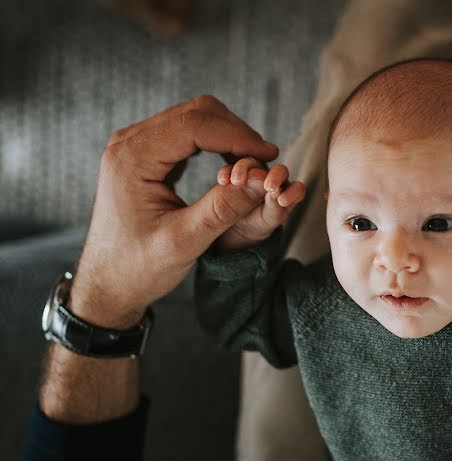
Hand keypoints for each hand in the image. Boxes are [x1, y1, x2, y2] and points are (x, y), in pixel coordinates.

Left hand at [70, 95, 280, 328]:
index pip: (194, 125)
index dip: (237, 135)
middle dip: (235, 131)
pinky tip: (232, 163)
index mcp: (132, 159)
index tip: (269, 154)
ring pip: (192, 118)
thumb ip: (222, 209)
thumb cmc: (139, 267)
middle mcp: (129, 144)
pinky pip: (185, 134)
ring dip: (227, 135)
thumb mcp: (185, 241)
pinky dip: (214, 142)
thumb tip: (261, 180)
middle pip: (194, 113)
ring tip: (254, 162)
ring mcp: (135, 146)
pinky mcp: (144, 155)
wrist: (108, 283)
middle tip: (266, 158)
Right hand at [213, 158, 305, 253]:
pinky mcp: (236, 173)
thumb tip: (276, 193)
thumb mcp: (268, 220)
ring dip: (245, 169)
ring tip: (236, 181)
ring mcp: (254, 174)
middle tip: (268, 187)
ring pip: (254, 163)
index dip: (293, 193)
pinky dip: (227, 172)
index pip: (297, 189)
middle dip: (275, 176)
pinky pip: (232, 167)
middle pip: (279, 171)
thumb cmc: (260, 222)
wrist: (238, 227)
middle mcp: (273, 180)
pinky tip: (223, 181)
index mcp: (286, 193)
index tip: (282, 201)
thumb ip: (275, 208)